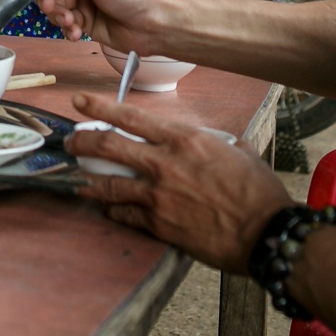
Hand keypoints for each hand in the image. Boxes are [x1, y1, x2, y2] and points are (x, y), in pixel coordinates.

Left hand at [65, 93, 289, 271]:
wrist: (264, 232)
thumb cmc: (257, 190)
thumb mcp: (235, 150)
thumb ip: (209, 140)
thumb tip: (199, 139)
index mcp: (183, 139)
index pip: (131, 117)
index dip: (99, 108)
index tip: (79, 102)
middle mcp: (164, 164)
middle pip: (107, 147)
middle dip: (81, 142)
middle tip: (70, 142)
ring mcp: (158, 195)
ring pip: (107, 184)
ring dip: (87, 180)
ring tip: (77, 178)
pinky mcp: (158, 224)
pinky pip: (123, 213)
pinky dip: (111, 209)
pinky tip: (105, 207)